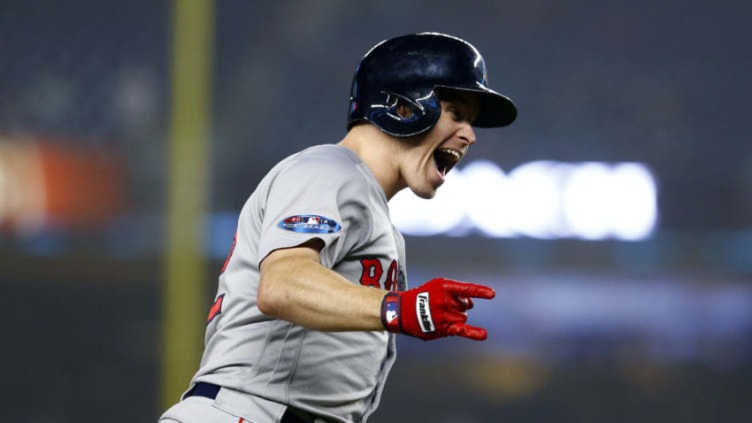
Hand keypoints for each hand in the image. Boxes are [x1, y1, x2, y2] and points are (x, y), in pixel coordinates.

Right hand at [380, 277, 494, 340]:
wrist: (402, 311)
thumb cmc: (421, 297)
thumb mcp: (436, 286)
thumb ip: (455, 292)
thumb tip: (470, 303)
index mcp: (444, 287)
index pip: (466, 289)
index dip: (480, 291)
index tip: (492, 294)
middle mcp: (446, 301)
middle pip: (466, 305)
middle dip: (459, 305)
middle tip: (442, 306)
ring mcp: (445, 315)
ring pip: (463, 317)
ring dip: (456, 317)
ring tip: (439, 316)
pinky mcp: (444, 328)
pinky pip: (462, 330)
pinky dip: (474, 333)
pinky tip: (484, 335)